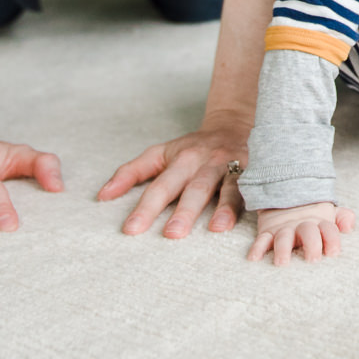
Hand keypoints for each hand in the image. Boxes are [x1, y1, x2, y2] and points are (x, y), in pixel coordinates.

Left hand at [97, 117, 248, 236]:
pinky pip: (255, 188)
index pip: (160, 186)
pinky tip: (255, 217)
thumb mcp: (160, 154)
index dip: (145, 208)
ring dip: (223, 208)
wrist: (236, 124)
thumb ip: (130, 173)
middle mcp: (207, 163)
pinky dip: (255, 202)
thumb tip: (102, 196)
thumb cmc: (193, 148)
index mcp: (181, 159)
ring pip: (228, 188)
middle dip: (184, 211)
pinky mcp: (256, 172)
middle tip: (171, 234)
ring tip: (216, 228)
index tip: (131, 230)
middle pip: (194, 188)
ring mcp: (233, 166)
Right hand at [248, 202, 356, 265]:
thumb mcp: (330, 214)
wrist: (287, 195)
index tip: (333, 252)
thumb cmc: (314, 216)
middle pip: (308, 233)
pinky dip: (257, 248)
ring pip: (283, 238)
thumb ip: (343, 218)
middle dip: (311, 245)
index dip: (332, 240)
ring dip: (282, 250)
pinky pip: (261, 240)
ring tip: (282, 263)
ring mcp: (284, 229)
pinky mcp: (268, 232)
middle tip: (313, 259)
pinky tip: (253, 259)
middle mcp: (302, 226)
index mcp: (320, 223)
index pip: (329, 230)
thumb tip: (349, 226)